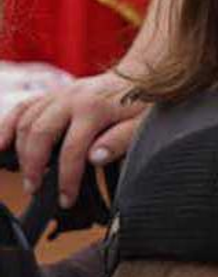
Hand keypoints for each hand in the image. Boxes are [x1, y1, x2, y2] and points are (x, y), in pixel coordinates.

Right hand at [0, 71, 146, 205]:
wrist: (140, 77)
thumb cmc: (144, 105)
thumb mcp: (143, 126)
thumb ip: (120, 141)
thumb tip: (94, 157)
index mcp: (94, 109)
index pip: (72, 149)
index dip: (66, 178)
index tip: (66, 199)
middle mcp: (70, 99)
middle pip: (39, 133)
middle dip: (34, 165)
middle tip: (35, 189)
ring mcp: (58, 95)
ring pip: (25, 120)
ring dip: (19, 150)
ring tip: (26, 177)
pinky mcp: (52, 95)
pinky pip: (23, 108)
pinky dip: (7, 125)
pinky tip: (0, 145)